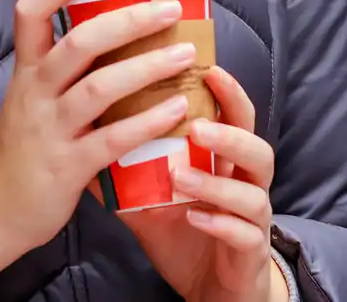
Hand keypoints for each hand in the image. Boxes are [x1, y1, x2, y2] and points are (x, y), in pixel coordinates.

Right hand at [0, 0, 199, 286]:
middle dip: (128, 21)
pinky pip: (112, 139)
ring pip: (99, 87)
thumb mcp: (33, 97)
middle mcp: (35, 93)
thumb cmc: (25, 147)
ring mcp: (50, 130)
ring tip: (186, 54)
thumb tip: (125, 32)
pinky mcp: (66, 167)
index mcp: (28, 71)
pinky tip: (177, 109)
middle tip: (169, 9)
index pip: (30, 11)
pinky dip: (147, 121)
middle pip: (79, 43)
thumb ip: (68, 69)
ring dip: (147, 66)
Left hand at [124, 67, 284, 301]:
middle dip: (230, 133)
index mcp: (227, 164)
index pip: (237, 119)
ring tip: (182, 176)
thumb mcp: (153, 201)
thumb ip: (131, 171)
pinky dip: (220, 224)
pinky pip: (244, 234)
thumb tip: (89, 138)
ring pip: (252, 192)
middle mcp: (247, 185)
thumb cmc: (186, 236)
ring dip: (217, 181)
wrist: (211, 290)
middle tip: (197, 125)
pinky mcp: (251, 252)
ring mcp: (254, 219)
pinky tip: (193, 219)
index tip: (208, 67)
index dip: (229, 93)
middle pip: (257, 148)